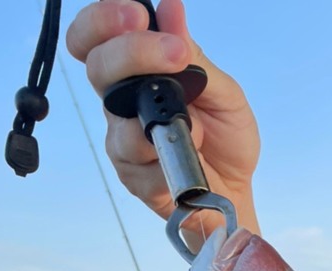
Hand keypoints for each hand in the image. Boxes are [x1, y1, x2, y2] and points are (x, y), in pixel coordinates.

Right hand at [66, 0, 259, 233]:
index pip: (96, 38)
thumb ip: (194, 57)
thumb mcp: (223, 92)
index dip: (103, 21)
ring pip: (117, 121)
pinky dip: (168, 161)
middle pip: (98, 68)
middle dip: (134, 53)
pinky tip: (190, 161)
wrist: (235, 191)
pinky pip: (139, 164)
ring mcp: (122, 141)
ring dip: (162, 120)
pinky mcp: (132, 177)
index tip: (136, 14)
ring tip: (198, 130)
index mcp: (137, 73)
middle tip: (174, 54)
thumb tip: (171, 9)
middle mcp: (122, 103)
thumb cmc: (226, 139)